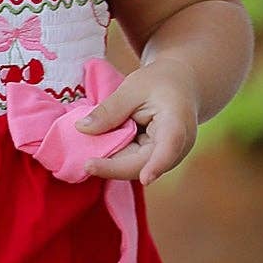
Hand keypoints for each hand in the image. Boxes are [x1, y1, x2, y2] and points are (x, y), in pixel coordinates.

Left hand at [77, 58, 198, 185]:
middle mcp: (177, 147)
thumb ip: (110, 109)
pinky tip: (101, 149)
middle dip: (114, 166)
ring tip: (92, 153)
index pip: (169, 146)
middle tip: (87, 164)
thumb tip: (82, 128)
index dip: (157, 164)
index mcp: (177, 123)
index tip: (146, 179)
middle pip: (144, 165)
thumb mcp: (133, 88)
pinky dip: (115, 157)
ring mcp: (167, 157)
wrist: (181, 86)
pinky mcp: (154, 160)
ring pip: (135, 168)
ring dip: (112, 162)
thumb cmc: (160, 83)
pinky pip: (131, 164)